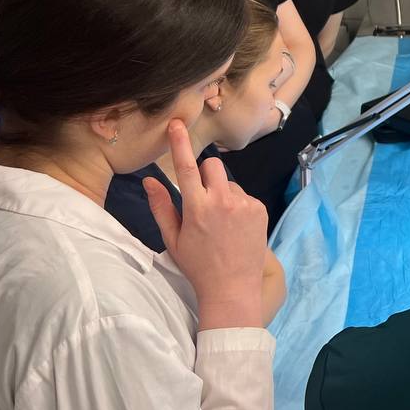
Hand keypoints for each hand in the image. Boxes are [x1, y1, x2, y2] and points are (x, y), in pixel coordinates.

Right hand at [144, 120, 267, 329]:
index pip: (186, 168)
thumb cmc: (197, 265)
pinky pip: (244, 195)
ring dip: (222, 192)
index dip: (180, 143)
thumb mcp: (172, 239)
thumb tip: (150, 180)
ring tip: (220, 221)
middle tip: (201, 198)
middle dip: (205, 174)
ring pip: (229, 182)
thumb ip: (161, 207)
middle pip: (212, 166)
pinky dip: (237, 204)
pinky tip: (234, 226)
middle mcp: (223, 200)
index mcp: (197, 208)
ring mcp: (245, 204)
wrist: (232, 287)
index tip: (178, 123)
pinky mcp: (260, 209)